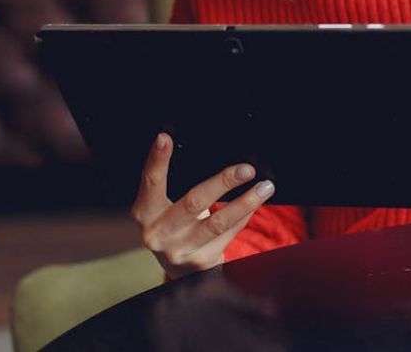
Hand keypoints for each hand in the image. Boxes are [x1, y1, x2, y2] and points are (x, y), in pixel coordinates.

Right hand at [131, 132, 274, 279]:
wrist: (179, 272)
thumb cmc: (173, 227)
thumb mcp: (164, 208)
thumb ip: (174, 187)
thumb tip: (214, 163)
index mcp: (145, 213)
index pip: (151, 183)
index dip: (156, 160)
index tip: (164, 138)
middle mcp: (158, 234)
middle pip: (194, 202)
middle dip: (223, 182)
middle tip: (246, 169)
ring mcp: (180, 251)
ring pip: (218, 222)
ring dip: (246, 202)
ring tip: (265, 187)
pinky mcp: (201, 262)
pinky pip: (229, 234)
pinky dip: (244, 216)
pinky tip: (254, 204)